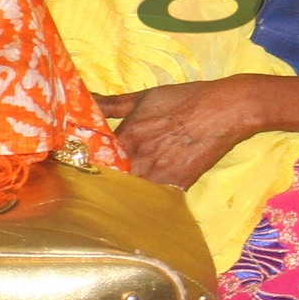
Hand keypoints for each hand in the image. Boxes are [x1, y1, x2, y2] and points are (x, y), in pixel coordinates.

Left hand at [96, 80, 259, 189]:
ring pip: (129, 193)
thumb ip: (110, 103)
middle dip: (98, 183)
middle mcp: (139, 159)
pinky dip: (145, 201)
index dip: (83, 164)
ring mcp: (159, 175)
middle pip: (109, 180)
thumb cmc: (183, 100)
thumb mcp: (143, 97)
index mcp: (127, 137)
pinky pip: (155, 199)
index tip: (74, 167)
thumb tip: (83, 98)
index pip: (94, 159)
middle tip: (86, 187)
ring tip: (108, 196)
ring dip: (119, 194)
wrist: (224, 110)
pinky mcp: (178, 186)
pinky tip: (137, 202)